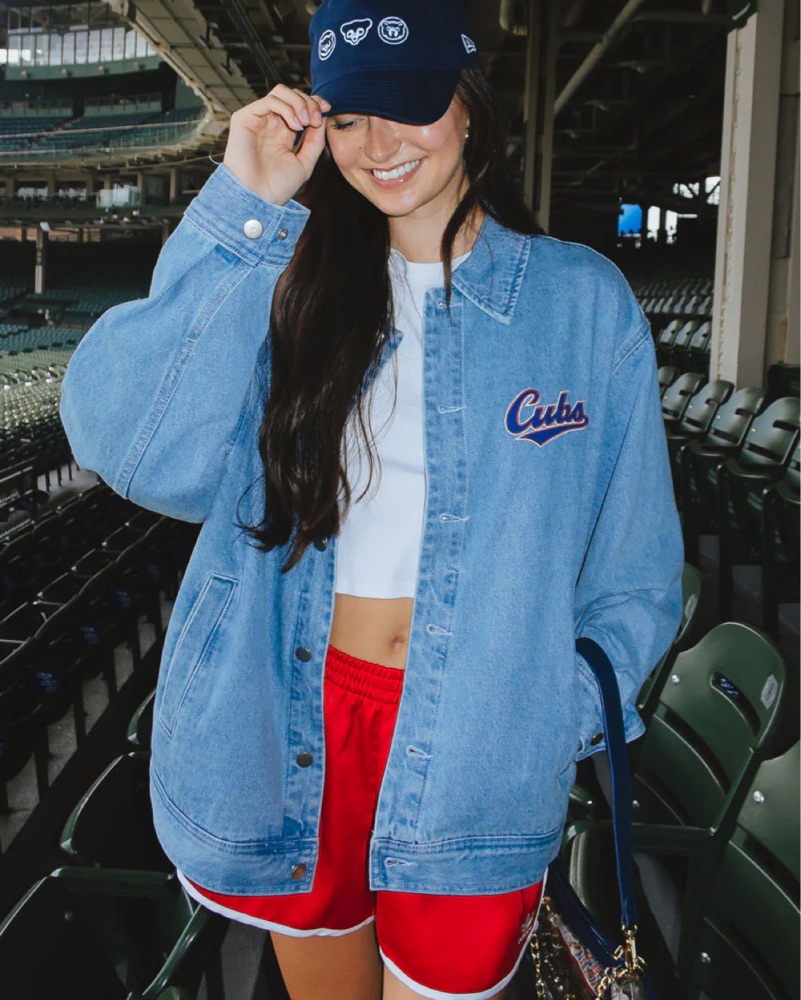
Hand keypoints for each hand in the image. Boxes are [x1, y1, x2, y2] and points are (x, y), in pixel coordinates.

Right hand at [222, 86, 330, 205]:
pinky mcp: (244, 118)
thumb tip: (323, 117)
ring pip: (280, 92)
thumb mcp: (305, 163)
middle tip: (316, 120)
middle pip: (291, 95)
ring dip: (299, 103)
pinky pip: (269, 100)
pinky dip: (287, 108)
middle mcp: (270, 123)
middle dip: (309, 102)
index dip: (314, 102)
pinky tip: (295, 125)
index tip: (327, 109)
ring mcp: (257, 119)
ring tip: (306, 122)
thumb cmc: (277, 187)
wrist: (258, 199)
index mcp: (283, 132)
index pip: (299, 105)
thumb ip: (315, 141)